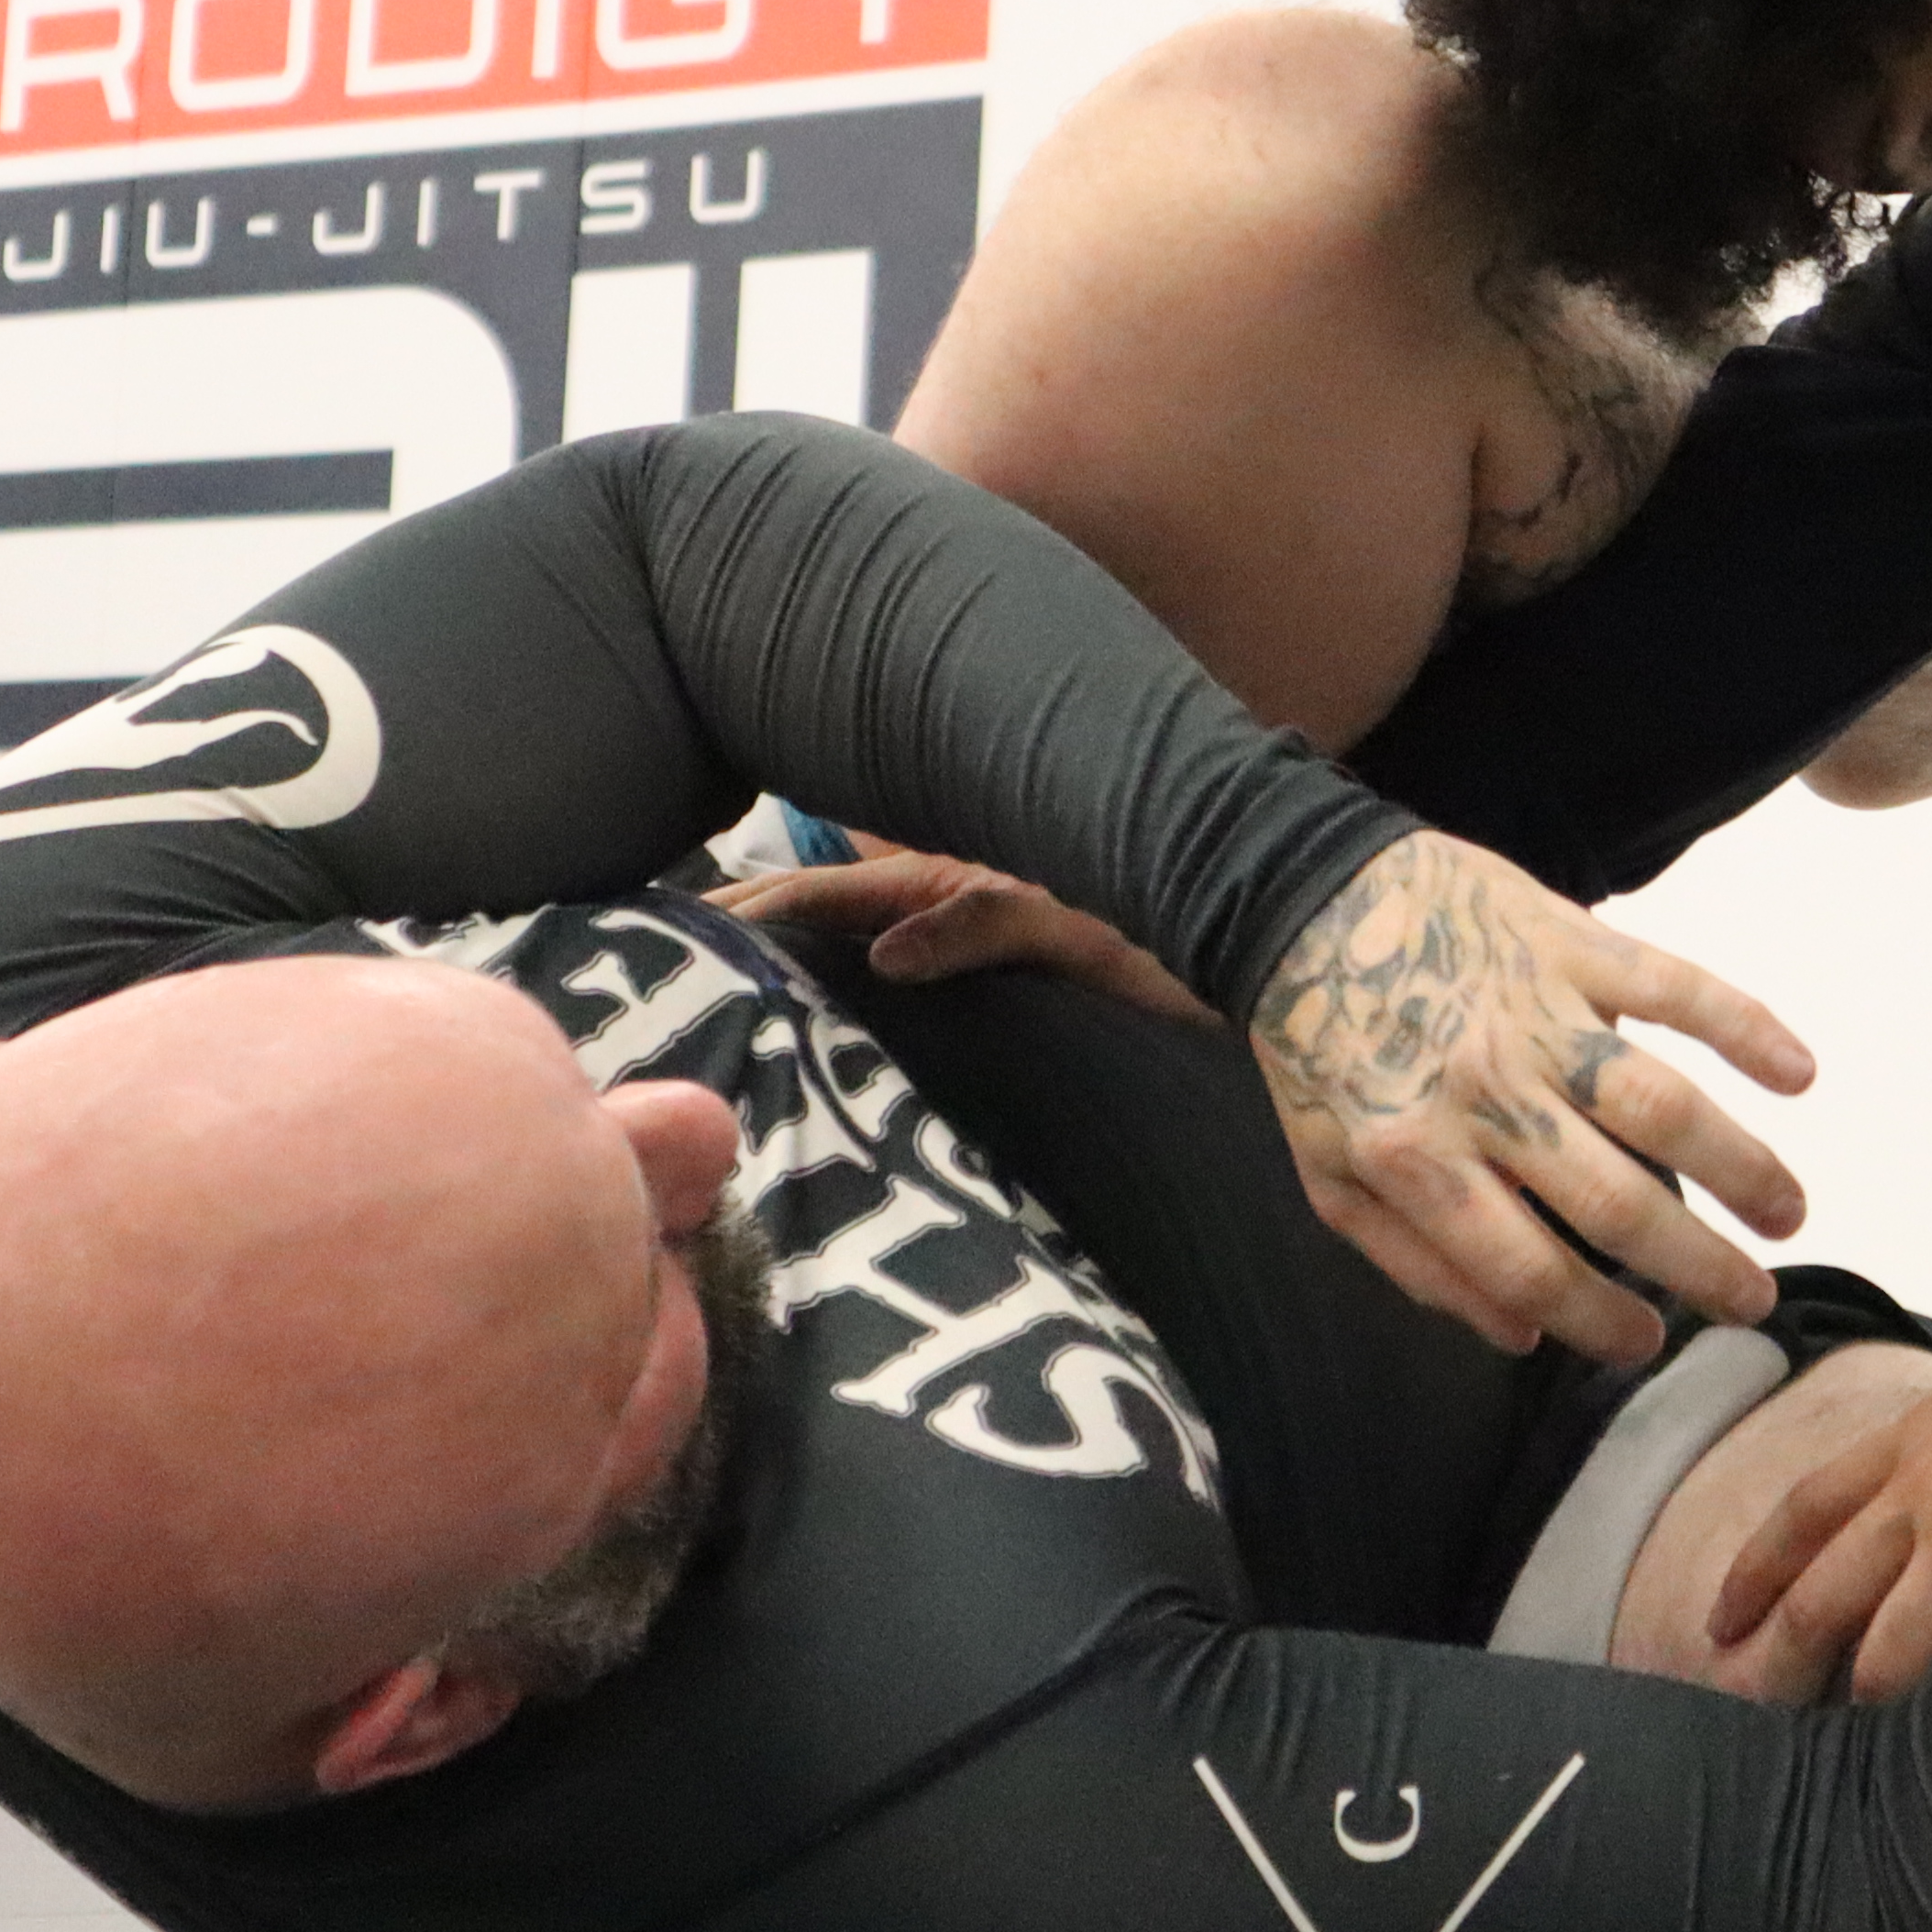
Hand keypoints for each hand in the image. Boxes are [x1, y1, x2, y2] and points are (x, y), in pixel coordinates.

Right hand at [707, 850, 1219, 1025]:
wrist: (1269, 948)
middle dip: (757, 942)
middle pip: (835, 922)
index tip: (674, 929)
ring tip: (716, 1020)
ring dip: (801, 980)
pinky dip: (861, 1016)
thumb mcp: (1083, 919)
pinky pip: (915, 1004)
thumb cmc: (1183, 932)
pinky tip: (823, 1055)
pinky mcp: (1012, 997)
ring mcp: (981, 951)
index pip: (831, 887)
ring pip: (865, 963)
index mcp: (960, 876)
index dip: (757, 906)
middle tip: (661, 978)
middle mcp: (959, 906)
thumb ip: (985, 919)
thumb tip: (880, 952)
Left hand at [1249, 828, 1817, 1363]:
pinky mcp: (1570, 940)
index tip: (1649, 1343)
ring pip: (1661, 1103)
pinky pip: (1674, 986)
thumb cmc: (1321, 1051)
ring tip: (1788, 1215)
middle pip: (1614, 1201)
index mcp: (1416, 1159)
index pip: (1529, 1268)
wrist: (1303, 898)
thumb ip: (1420, 1264)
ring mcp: (1535, 1012)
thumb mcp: (1332, 1177)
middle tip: (1751, 1301)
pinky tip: (1799, 1074)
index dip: (1599, 1321)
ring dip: (1741, 1166)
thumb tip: (1521, 1337)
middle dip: (1697, 1265)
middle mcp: (1484, 1093)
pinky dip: (1745, 1027)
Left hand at [1705, 1296, 1931, 1704]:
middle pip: (1819, 1599)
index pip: (1803, 1513)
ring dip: (1871, 1709)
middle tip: (1757, 1722)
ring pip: (1883, 1657)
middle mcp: (1916, 1498)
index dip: (1752, 1575)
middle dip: (1780, 1670)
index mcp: (1907, 1445)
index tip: (1720, 1628)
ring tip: (1865, 1769)